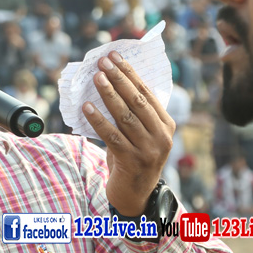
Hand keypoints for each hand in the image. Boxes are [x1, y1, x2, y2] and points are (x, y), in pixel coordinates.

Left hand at [83, 51, 174, 216]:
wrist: (134, 196)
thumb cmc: (132, 158)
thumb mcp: (139, 134)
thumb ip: (133, 113)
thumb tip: (108, 81)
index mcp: (166, 125)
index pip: (147, 93)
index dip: (130, 73)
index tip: (115, 56)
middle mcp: (162, 136)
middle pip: (137, 101)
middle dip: (119, 79)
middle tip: (103, 62)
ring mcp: (148, 150)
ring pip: (125, 116)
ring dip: (108, 94)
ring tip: (96, 77)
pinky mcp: (132, 162)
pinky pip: (112, 136)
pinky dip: (98, 120)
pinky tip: (86, 107)